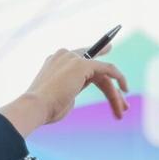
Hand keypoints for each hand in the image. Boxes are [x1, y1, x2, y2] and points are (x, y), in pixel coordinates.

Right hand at [0, 46, 129, 136]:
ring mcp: (72, 58)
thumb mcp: (60, 97)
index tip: (108, 49)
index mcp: (54, 62)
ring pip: (101, 73)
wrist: (35, 107)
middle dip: (110, 86)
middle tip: (123, 104)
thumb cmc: (44, 109)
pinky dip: (118, 77)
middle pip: (94, 69)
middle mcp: (63, 55)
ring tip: (121, 110)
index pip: (81, 58)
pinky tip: (124, 89)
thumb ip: (69, 90)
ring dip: (113, 93)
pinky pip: (107, 69)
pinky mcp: (82, 64)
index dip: (96, 55)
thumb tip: (73, 93)